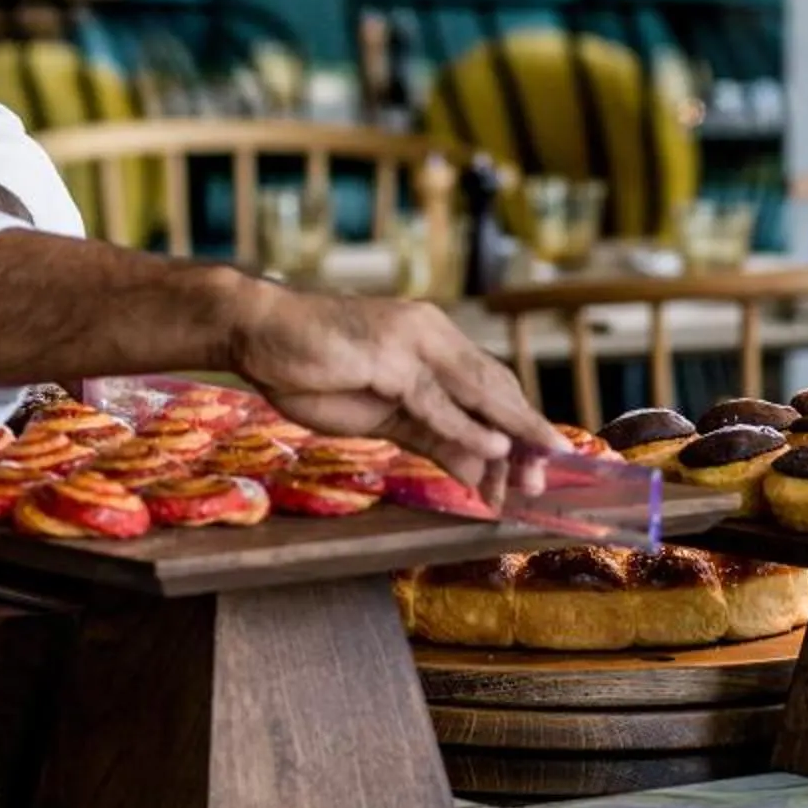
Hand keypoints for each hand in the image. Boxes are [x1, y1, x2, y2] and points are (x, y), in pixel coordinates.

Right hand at [225, 280, 556, 492]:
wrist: (258, 331)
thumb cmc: (312, 368)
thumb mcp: (381, 414)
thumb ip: (430, 435)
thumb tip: (478, 470)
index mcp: (431, 341)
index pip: (489, 386)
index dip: (518, 426)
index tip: (540, 464)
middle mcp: (431, 334)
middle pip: (495, 388)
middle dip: (526, 435)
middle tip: (550, 476)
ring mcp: (412, 342)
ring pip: (478, 392)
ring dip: (512, 435)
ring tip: (536, 472)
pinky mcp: (389, 357)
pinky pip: (436, 400)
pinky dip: (467, 427)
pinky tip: (493, 450)